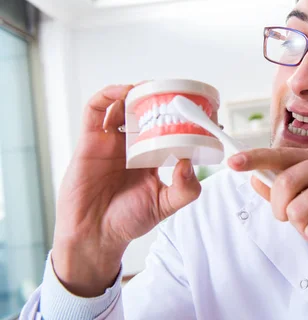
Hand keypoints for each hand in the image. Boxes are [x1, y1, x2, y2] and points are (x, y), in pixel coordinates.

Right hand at [52, 84, 201, 296]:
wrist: (94, 236)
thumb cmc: (127, 221)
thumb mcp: (164, 205)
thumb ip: (184, 189)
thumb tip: (190, 163)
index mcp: (150, 157)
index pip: (168, 129)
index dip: (183, 118)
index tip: (201, 110)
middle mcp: (131, 146)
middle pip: (146, 112)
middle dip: (160, 99)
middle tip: (177, 92)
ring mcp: (111, 141)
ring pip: (122, 106)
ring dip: (136, 92)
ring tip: (151, 87)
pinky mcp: (90, 141)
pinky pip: (95, 111)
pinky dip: (108, 95)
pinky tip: (124, 91)